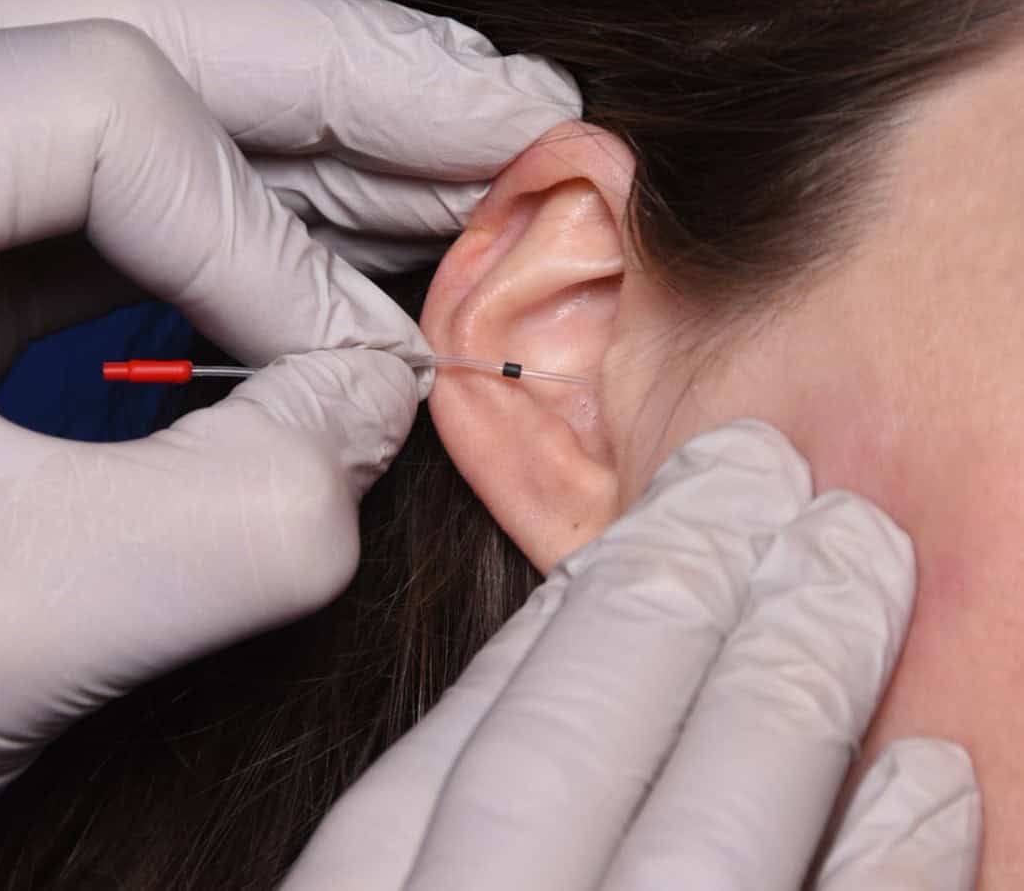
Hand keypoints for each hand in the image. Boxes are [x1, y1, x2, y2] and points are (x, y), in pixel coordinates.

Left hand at [0, 0, 581, 821]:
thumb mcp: (7, 631)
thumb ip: (237, 518)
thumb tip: (381, 399)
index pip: (113, 108)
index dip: (270, 246)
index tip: (363, 379)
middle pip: (150, 32)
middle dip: (361, 85)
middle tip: (520, 111)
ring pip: (157, 98)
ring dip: (333, 145)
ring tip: (474, 164)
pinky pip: (136, 190)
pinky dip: (265, 216)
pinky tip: (362, 237)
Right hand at [280, 420, 980, 890]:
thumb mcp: (392, 883)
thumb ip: (439, 815)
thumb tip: (558, 647)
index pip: (467, 745)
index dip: (574, 610)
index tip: (653, 512)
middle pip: (568, 763)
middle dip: (674, 592)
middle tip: (760, 472)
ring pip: (707, 852)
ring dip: (789, 684)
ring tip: (854, 555)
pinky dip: (882, 870)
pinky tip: (931, 777)